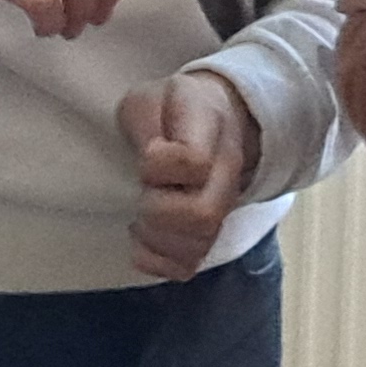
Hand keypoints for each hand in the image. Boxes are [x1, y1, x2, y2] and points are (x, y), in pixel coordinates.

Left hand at [120, 68, 260, 280]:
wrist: (212, 118)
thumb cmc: (169, 109)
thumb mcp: (148, 98)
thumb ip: (145, 121)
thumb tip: (148, 157)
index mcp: (211, 129)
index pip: (195, 163)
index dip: (158, 167)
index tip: (146, 153)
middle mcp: (226, 172)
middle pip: (203, 215)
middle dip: (157, 211)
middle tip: (141, 193)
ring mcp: (222, 207)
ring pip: (198, 246)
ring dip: (156, 239)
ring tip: (139, 218)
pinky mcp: (207, 235)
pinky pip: (187, 267)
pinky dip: (157, 263)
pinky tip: (142, 241)